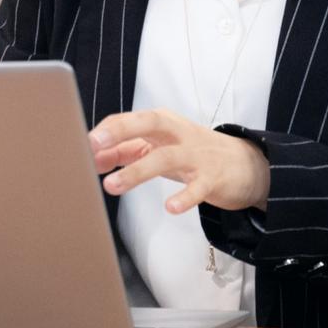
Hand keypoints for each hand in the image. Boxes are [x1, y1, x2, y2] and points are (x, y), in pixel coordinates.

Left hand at [90, 109, 269, 214]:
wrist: (246, 165)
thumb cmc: (193, 153)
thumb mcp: (159, 147)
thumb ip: (126, 151)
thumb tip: (93, 158)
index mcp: (162, 123)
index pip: (128, 120)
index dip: (104, 132)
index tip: (81, 144)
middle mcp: (178, 133)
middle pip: (148, 123)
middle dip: (119, 132)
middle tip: (92, 145)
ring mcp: (197, 155)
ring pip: (166, 157)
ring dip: (137, 171)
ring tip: (113, 186)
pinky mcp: (213, 178)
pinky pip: (198, 187)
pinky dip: (184, 197)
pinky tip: (170, 207)